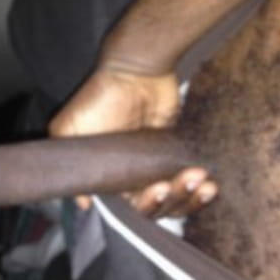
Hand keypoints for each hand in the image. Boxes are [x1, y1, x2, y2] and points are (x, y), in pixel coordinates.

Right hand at [49, 68, 217, 216]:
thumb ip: (71, 166)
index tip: (155, 190)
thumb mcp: (69, 130)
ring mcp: (157, 167)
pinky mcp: (177, 155)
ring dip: (190, 196)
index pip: (129, 208)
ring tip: (199, 178)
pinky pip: (191, 182)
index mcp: (110, 178)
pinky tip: (209, 183)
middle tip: (177, 181)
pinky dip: (201, 189)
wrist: (134, 71)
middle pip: (156, 207)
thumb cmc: (99, 101)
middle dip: (169, 200)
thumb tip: (82, 203)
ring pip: (177, 199)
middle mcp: (134, 177)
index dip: (145, 206)